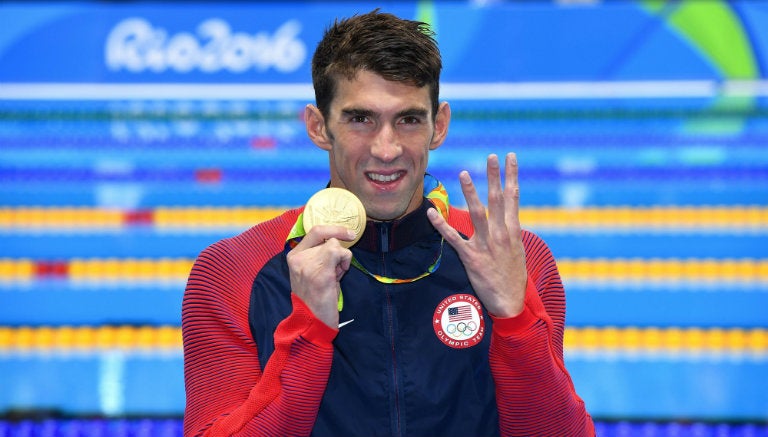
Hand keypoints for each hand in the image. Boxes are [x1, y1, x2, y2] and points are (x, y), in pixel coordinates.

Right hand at [286, 225, 355, 327]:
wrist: (311, 322)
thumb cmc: (315, 298)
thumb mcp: (310, 272)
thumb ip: (317, 255)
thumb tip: (337, 240)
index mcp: (293, 256)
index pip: (315, 231)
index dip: (334, 228)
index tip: (348, 233)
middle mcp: (298, 258)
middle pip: (329, 239)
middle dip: (338, 254)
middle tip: (335, 272)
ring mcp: (308, 264)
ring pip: (336, 246)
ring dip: (341, 261)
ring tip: (333, 278)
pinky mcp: (321, 273)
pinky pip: (340, 253)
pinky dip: (345, 263)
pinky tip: (338, 277)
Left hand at [427, 153, 526, 317]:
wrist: (510, 302)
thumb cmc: (513, 277)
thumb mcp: (518, 251)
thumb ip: (511, 232)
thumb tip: (507, 218)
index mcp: (513, 231)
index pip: (513, 197)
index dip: (511, 176)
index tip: (510, 158)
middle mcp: (501, 234)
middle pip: (497, 200)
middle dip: (494, 176)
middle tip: (492, 156)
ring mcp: (486, 245)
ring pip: (477, 213)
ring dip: (470, 192)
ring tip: (464, 173)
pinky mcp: (471, 257)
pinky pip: (453, 238)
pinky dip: (441, 225)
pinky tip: (431, 212)